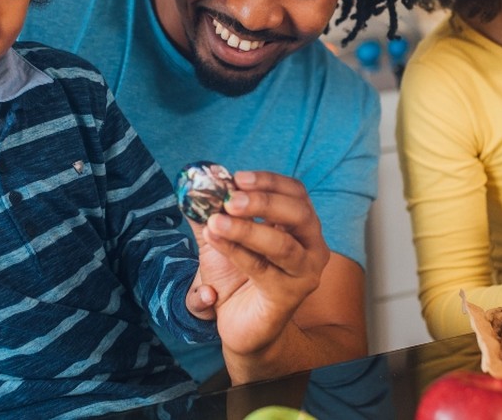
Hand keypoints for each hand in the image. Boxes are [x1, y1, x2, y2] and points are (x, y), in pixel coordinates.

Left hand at [193, 171, 329, 356]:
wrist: (240, 325)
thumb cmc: (236, 277)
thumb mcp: (220, 238)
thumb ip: (208, 212)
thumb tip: (190, 186)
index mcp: (301, 226)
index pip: (295, 193)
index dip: (269, 182)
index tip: (237, 178)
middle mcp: (312, 247)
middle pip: (299, 214)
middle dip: (264, 202)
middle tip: (230, 199)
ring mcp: (304, 273)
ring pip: (283, 245)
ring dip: (247, 230)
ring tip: (216, 222)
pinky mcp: (288, 296)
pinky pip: (262, 270)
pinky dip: (237, 252)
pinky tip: (214, 239)